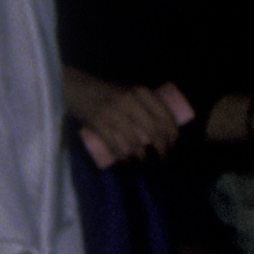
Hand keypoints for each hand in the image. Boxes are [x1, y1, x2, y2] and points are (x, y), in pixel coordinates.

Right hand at [64, 70, 190, 166]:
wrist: (80, 89)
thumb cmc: (111, 95)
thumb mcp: (130, 93)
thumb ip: (144, 106)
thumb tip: (164, 130)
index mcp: (141, 92)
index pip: (165, 115)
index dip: (173, 134)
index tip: (173, 146)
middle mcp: (129, 100)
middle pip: (153, 130)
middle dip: (162, 149)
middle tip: (163, 159)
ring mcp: (113, 112)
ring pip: (135, 142)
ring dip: (142, 157)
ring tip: (144, 163)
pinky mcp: (99, 123)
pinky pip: (115, 146)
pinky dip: (123, 158)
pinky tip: (128, 163)